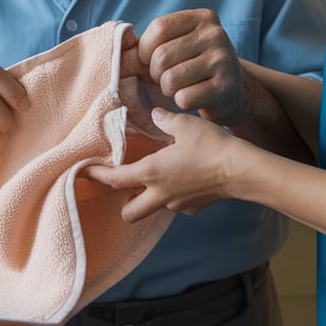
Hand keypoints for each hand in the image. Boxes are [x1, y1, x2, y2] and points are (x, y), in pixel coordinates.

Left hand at [84, 108, 241, 221]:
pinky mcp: (193, 209)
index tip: (83, 172)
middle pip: (129, 212)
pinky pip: (174, 204)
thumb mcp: (184, 125)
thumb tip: (154, 113)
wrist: (241, 170)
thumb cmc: (211, 145)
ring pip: (152, 208)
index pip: (114, 179)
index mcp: (151, 172)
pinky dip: (172, 194)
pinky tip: (183, 179)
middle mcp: (160, 194)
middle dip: (122, 202)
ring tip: (156, 178)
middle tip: (123, 184)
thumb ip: (163, 119)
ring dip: (148, 197)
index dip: (96, 176)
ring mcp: (177, 205)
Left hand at [137, 9, 247, 124]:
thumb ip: (154, 42)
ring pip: (169, 79)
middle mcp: (215, 35)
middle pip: (161, 56)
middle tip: (166, 78)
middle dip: (154, 73)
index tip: (149, 60)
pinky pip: (183, 98)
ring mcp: (223, 61)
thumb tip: (122, 54)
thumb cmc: (196, 65)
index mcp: (203, 18)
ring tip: (179, 87)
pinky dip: (180, 102)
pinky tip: (192, 97)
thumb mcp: (181, 43)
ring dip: (167, 89)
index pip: (158, 28)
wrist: (236, 91)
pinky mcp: (225, 88)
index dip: (145, 49)